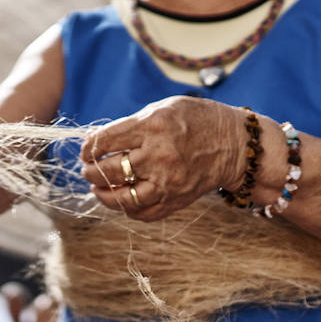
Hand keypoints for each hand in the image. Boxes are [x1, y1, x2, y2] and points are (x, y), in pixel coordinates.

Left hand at [79, 96, 244, 220]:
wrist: (235, 145)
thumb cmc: (196, 120)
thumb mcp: (163, 108)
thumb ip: (131, 124)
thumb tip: (99, 142)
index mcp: (152, 126)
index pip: (105, 141)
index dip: (88, 147)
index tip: (85, 150)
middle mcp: (158, 155)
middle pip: (108, 171)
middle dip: (90, 171)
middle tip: (87, 170)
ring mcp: (167, 181)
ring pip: (122, 197)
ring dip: (102, 194)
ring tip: (97, 187)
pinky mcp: (176, 200)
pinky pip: (142, 213)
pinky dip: (127, 208)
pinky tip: (121, 198)